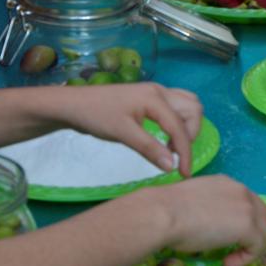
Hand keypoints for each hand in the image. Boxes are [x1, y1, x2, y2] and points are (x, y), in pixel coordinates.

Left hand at [48, 83, 202, 176]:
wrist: (72, 104)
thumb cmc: (96, 116)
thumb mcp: (122, 133)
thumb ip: (149, 148)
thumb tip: (172, 166)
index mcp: (155, 98)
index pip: (180, 127)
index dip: (185, 152)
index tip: (183, 174)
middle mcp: (160, 91)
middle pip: (194, 109)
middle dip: (190, 133)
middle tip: (174, 154)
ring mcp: (156, 93)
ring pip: (187, 104)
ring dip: (186, 125)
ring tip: (170, 145)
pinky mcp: (149, 98)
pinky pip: (176, 106)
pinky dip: (178, 121)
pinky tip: (163, 136)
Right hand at [158, 176, 265, 265]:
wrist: (164, 214)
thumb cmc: (168, 209)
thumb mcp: (193, 203)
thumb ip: (208, 209)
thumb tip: (207, 224)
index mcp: (226, 183)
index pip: (246, 202)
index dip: (242, 221)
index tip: (226, 237)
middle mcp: (241, 191)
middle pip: (261, 214)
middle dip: (254, 233)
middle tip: (238, 249)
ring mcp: (247, 208)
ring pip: (264, 231)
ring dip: (251, 247)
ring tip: (232, 260)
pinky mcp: (248, 227)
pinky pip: (258, 246)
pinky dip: (246, 258)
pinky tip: (228, 263)